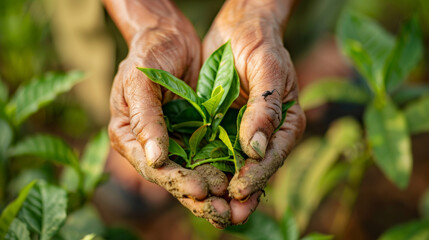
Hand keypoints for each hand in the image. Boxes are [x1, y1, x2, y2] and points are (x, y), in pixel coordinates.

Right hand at [105, 0, 230, 227]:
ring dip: (214, 191)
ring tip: (236, 208)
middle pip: (174, 177)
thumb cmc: (149, 53)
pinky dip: (223, 169)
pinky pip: (208, 156)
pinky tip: (239, 181)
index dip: (176, 181)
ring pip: (193, 171)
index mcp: (129, 135)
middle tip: (224, 212)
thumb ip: (146, 118)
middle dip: (198, 196)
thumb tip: (154, 158)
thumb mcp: (141, 81)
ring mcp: (173, 140)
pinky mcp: (193, 133)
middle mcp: (150, 144)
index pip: (152, 167)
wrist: (169, 35)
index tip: (200, 190)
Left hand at [203, 0, 305, 223]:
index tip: (239, 191)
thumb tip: (257, 148)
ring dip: (219, 188)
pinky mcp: (220, 127)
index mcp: (284, 124)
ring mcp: (241, 133)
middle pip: (253, 171)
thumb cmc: (261, 45)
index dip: (256, 176)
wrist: (239, 28)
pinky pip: (211, 151)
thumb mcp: (269, 70)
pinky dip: (203, 168)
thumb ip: (265, 108)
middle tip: (224, 215)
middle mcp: (264, 135)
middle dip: (238, 194)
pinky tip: (191, 180)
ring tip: (205, 207)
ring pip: (230, 167)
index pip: (272, 157)